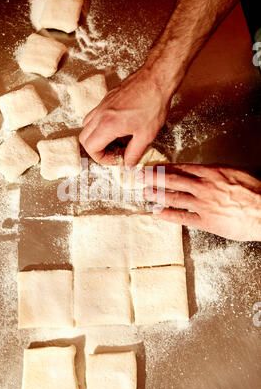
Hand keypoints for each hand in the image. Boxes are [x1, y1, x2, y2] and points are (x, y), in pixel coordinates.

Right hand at [79, 66, 172, 167]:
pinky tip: (118, 127)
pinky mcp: (107, 98)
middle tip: (114, 152)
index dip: (102, 159)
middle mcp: (100, 114)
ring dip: (97, 137)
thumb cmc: (153, 104)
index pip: (91, 148)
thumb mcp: (146, 135)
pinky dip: (101, 125)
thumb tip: (128, 164)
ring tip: (116, 140)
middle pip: (84, 138)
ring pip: (87, 126)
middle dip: (97, 149)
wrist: (156, 79)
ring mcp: (102, 105)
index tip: (116, 158)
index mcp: (107, 125)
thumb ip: (134, 153)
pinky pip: (95, 115)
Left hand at [143, 164, 260, 240]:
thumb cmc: (255, 192)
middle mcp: (204, 186)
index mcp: (212, 172)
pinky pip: (182, 217)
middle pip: (173, 180)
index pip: (182, 168)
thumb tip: (206, 173)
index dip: (164, 168)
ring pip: (174, 197)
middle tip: (139, 177)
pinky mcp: (205, 221)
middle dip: (153, 178)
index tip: (153, 167)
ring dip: (156, 195)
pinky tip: (157, 213)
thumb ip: (217, 174)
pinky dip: (168, 215)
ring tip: (144, 193)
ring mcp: (203, 204)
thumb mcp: (235, 173)